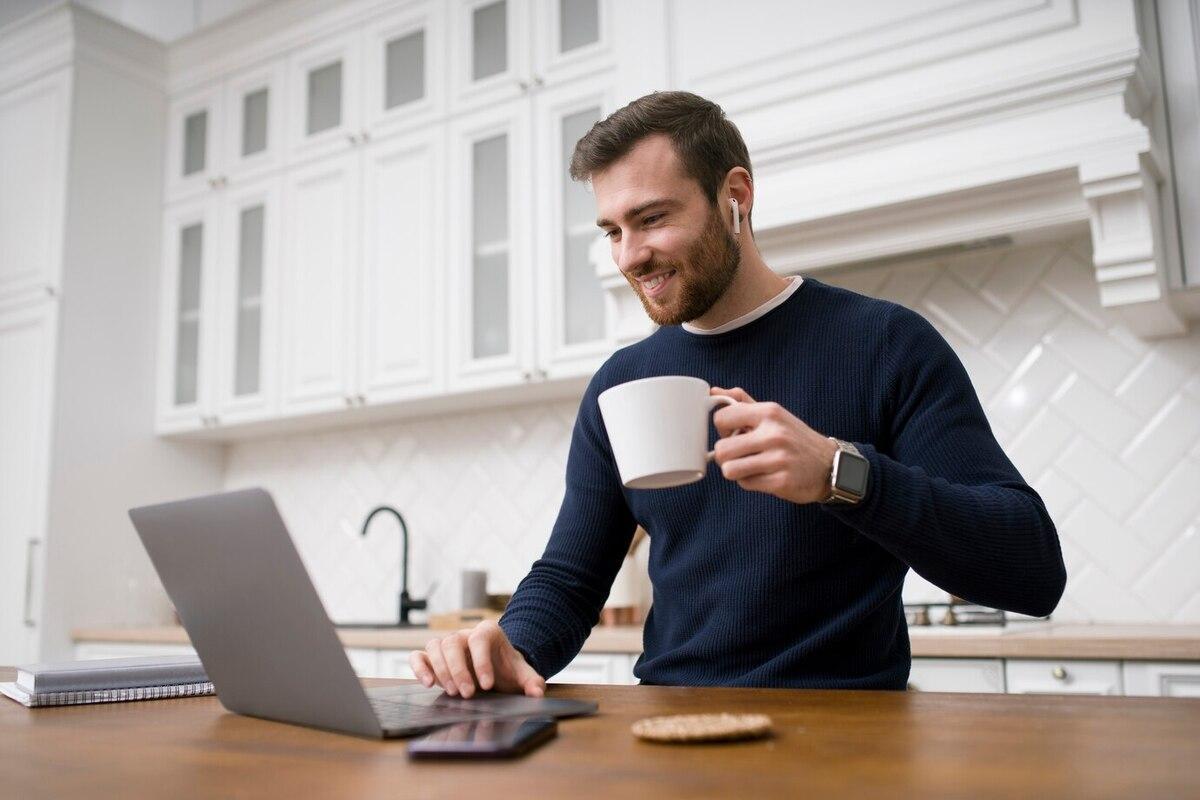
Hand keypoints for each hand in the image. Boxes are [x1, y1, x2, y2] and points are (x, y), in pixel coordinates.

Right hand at [409, 620, 545, 698]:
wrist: (495, 669)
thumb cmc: (506, 669)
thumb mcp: (521, 674)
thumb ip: (532, 681)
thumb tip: (537, 692)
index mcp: (487, 632)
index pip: (479, 639)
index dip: (481, 661)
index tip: (487, 685)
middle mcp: (464, 634)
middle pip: (453, 642)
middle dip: (459, 669)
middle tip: (467, 694)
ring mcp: (446, 645)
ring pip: (435, 646)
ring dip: (441, 670)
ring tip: (452, 693)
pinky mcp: (432, 658)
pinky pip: (419, 655)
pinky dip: (419, 667)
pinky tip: (427, 683)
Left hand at [709, 386, 839, 504]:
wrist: (830, 464)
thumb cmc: (794, 438)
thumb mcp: (773, 414)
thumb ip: (742, 402)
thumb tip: (713, 392)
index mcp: (769, 412)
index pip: (722, 418)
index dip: (722, 428)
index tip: (733, 433)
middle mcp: (774, 434)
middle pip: (721, 449)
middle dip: (725, 455)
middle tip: (739, 454)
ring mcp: (778, 459)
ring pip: (729, 469)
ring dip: (735, 470)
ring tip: (750, 466)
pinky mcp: (781, 482)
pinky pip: (746, 484)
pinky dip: (750, 482)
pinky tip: (764, 475)